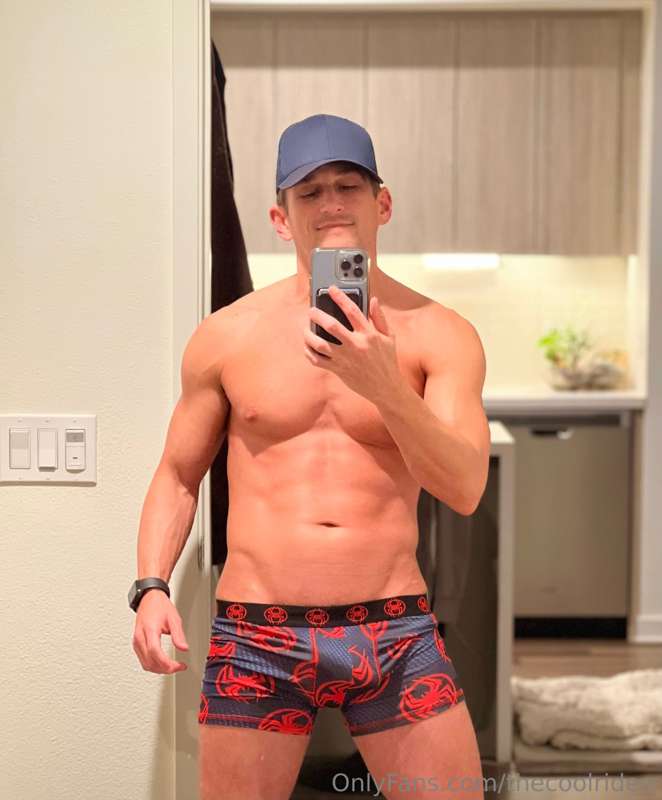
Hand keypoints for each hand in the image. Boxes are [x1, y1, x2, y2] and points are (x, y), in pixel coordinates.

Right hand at [132, 589, 188, 673]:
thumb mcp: (174, 618)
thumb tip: (184, 648)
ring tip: (172, 667)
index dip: (167, 663)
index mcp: (149, 630)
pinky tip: (162, 664)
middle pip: (150, 662)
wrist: (149, 598)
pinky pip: (143, 660)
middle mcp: (140, 637)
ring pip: (145, 664)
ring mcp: (136, 642)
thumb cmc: (160, 606)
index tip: (179, 665)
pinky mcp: (136, 644)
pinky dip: (153, 665)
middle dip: (165, 669)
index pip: (155, 652)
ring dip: (159, 669)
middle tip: (178, 667)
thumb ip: (179, 635)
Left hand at [303, 284, 401, 401]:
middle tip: (311, 311)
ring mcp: (345, 359)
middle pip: (331, 326)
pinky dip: (309, 353)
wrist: (386, 388)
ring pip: (320, 345)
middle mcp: (355, 345)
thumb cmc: (388, 360)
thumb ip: (380, 318)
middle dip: (318, 315)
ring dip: (309, 335)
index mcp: (368, 334)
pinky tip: (307, 347)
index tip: (331, 289)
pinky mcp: (339, 370)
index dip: (340, 297)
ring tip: (305, 329)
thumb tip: (373, 300)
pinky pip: (318, 361)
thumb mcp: (389, 337)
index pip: (352, 311)